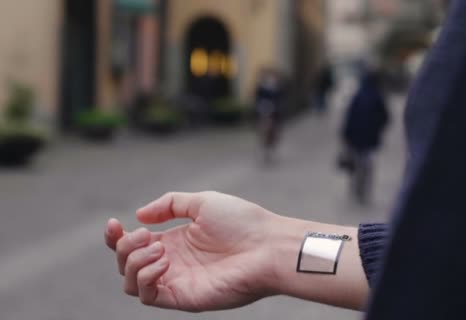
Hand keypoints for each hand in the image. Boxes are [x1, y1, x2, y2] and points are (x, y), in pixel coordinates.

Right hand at [104, 191, 278, 311]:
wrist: (268, 246)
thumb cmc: (244, 222)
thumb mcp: (203, 202)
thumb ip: (170, 204)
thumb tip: (140, 215)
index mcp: (176, 240)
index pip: (134, 245)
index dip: (116, 237)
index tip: (114, 223)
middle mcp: (173, 262)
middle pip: (126, 263)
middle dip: (124, 246)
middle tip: (147, 236)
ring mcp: (177, 281)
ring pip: (130, 283)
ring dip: (133, 262)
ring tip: (160, 247)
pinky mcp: (184, 298)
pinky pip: (148, 296)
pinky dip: (145, 277)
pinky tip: (164, 260)